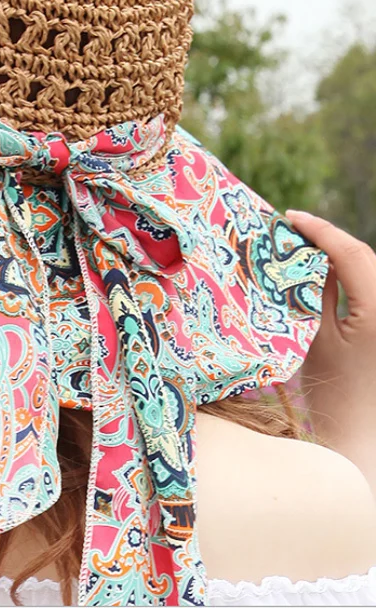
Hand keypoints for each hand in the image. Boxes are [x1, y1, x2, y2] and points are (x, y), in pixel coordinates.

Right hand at [286, 210, 375, 474]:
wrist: (361, 438)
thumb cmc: (332, 393)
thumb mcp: (315, 337)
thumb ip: (315, 292)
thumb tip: (303, 257)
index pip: (351, 253)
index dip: (320, 230)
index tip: (289, 216)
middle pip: (365, 257)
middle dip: (330, 239)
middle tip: (292, 230)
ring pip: (371, 271)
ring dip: (341, 256)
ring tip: (305, 248)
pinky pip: (372, 289)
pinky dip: (351, 276)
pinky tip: (325, 274)